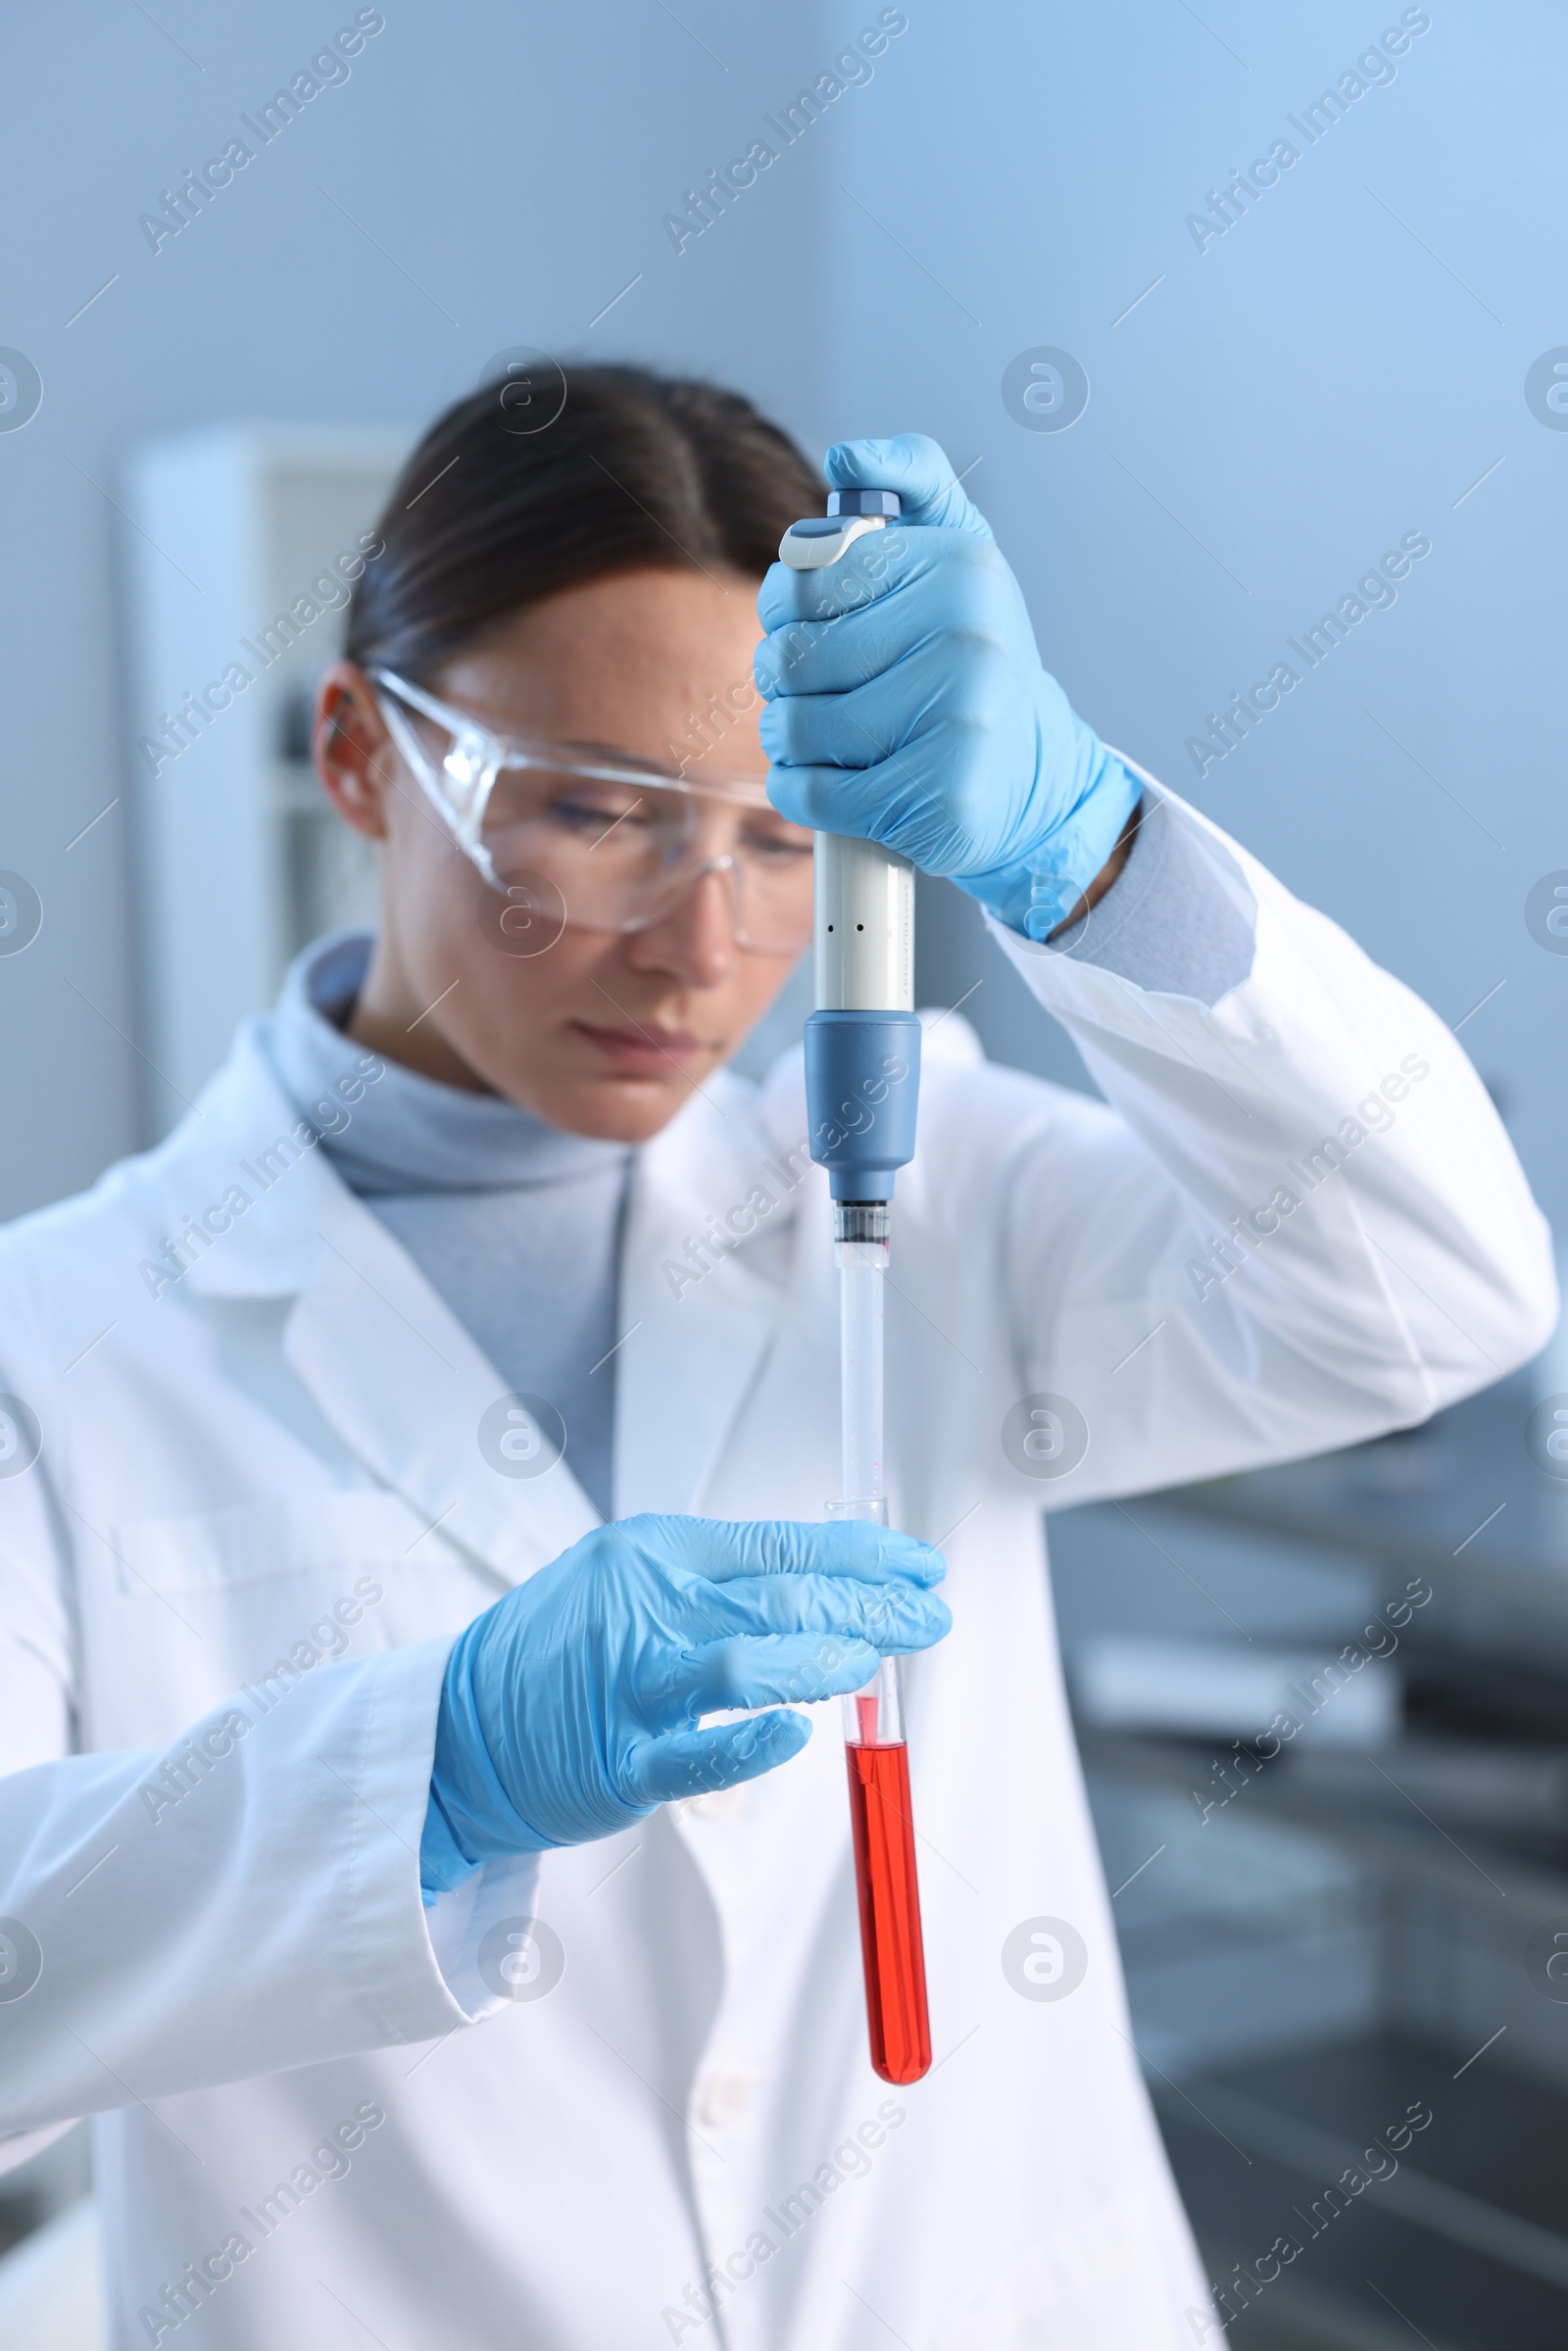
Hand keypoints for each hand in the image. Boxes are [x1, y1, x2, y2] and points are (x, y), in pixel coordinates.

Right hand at [420, 1514, 948, 1897]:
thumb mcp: (633, 1583)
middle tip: (931, 1616)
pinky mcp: (618, 1764)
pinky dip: (753, 1741)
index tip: (922, 1564)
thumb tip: (838, 1594)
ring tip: (875, 1663)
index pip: (781, 1543)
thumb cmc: (565, 1652)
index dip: (863, 1554)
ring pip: (744, 1662)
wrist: (459, 1727)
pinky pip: (699, 1754)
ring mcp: (631, 1686)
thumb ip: (725, 1588)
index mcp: (657, 1551)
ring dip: (823, 1660)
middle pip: (779, 1597)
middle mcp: (646, 1606)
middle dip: (870, 1606)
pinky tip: (799, 1731)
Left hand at [754, 433, 1140, 938]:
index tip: (809, 626)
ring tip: (826, 740)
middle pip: (793, 657)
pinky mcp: (942, 797)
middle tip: (814, 691)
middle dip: (782, 681)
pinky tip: (834, 785)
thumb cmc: (968, 660)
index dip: (782, 609)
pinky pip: (814, 794)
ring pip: (797, 728)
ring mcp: (960, 719)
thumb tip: (846, 456)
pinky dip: (801, 793)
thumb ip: (913, 482)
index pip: (803, 578)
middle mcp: (967, 634)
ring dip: (789, 742)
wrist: (1034, 775)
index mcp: (957, 564)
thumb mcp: (957, 554)